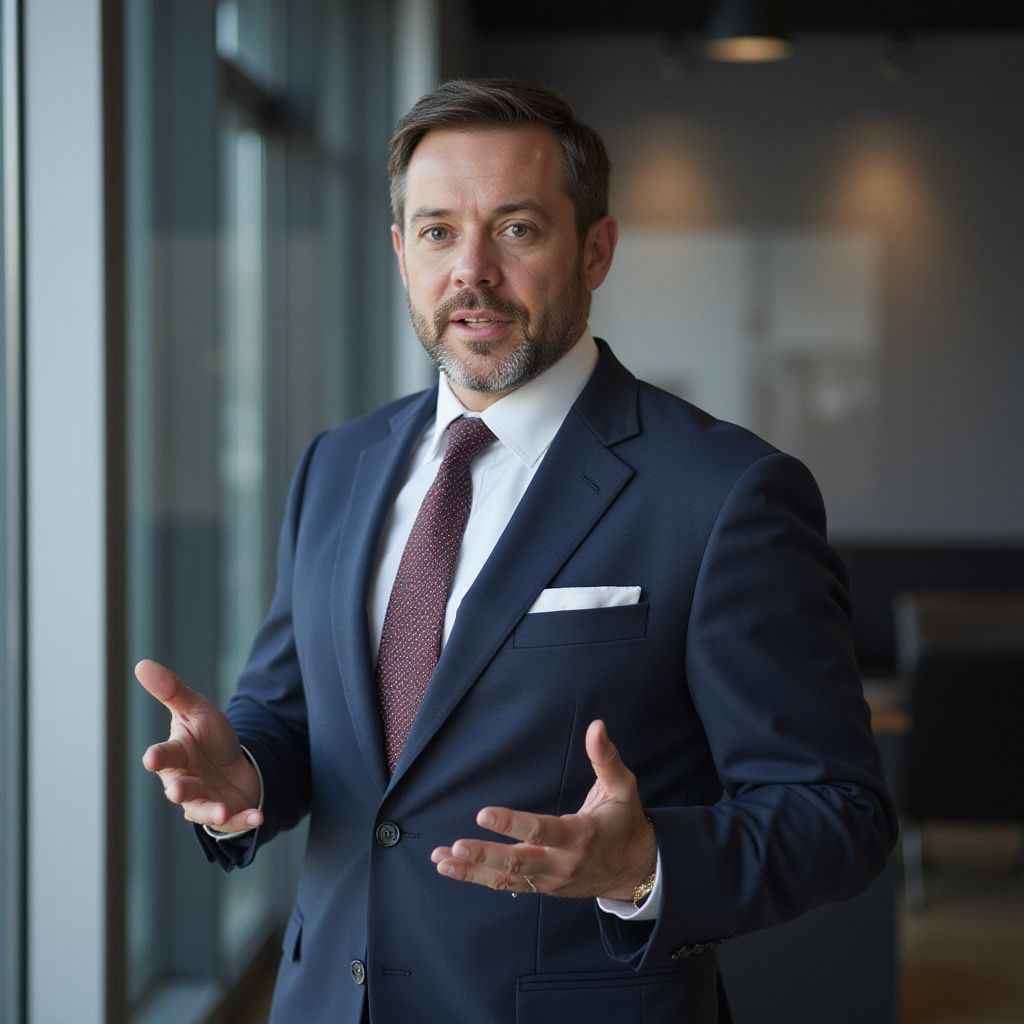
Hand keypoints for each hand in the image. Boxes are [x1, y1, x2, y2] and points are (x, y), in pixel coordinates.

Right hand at [136, 659, 262, 832]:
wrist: (235, 765)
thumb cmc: (209, 738)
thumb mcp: (197, 711)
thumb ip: (172, 691)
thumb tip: (142, 664)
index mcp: (176, 755)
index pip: (163, 755)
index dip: (157, 756)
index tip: (151, 757)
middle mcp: (184, 781)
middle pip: (179, 787)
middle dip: (179, 789)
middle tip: (177, 790)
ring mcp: (203, 800)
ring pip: (201, 809)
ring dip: (210, 810)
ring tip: (221, 810)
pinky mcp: (225, 813)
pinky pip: (235, 820)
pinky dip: (245, 819)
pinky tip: (259, 816)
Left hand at [431, 720, 655, 899]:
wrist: (637, 870)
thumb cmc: (626, 822)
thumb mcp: (622, 787)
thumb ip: (605, 758)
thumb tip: (596, 725)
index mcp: (581, 835)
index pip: (542, 829)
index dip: (512, 823)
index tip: (484, 813)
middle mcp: (563, 862)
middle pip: (519, 862)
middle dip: (486, 855)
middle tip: (457, 845)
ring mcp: (551, 880)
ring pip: (507, 879)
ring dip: (472, 871)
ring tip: (442, 859)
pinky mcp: (543, 888)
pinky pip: (507, 885)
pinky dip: (478, 877)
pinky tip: (452, 868)